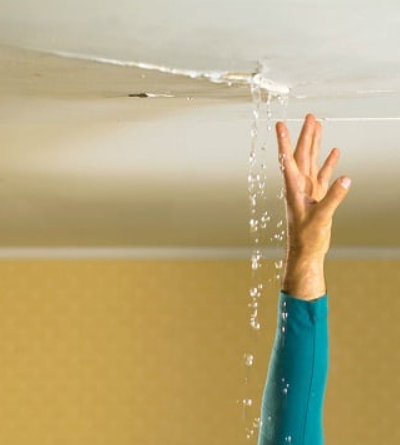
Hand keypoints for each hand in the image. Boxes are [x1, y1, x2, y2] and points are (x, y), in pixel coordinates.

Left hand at [276, 113, 351, 261]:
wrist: (306, 252)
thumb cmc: (307, 238)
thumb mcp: (320, 218)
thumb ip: (333, 198)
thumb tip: (346, 178)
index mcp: (294, 188)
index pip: (287, 159)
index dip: (283, 141)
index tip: (279, 124)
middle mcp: (299, 186)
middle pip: (302, 155)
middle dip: (305, 135)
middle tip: (310, 116)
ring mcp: (309, 190)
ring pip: (312, 161)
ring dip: (315, 144)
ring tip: (318, 126)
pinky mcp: (317, 197)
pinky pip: (323, 175)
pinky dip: (328, 163)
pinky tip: (334, 152)